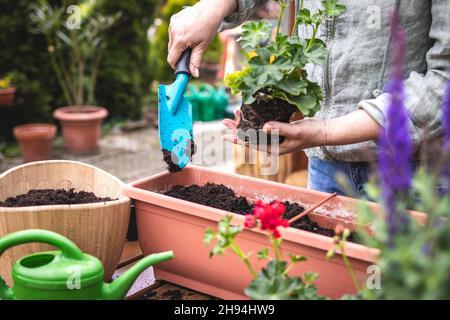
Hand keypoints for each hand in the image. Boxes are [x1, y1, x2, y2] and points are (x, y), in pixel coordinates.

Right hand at [168, 0, 236, 76]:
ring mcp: (172, 24)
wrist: (211, 10)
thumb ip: (195, 62)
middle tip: (190, 53)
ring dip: (178, 45)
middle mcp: (173, 32)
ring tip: (190, 41)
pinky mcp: (173, 19)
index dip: (176, 65)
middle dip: (179, 54)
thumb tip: (194, 75)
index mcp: (179, 40)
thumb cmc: (208, 28)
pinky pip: (173, 32)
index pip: (171, 59)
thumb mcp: (202, 47)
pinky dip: (178, 35)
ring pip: (171, 42)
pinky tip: (188, 32)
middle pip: (171, 51)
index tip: (182, 67)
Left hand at [222, 109, 379, 154]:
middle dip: (236, 130)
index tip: (225, 135)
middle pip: (249, 137)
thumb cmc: (311, 134)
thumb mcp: (295, 131)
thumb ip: (279, 129)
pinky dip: (255, 119)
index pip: (251, 145)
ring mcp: (275, 137)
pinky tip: (250, 112)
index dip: (237, 140)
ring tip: (234, 114)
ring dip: (245, 123)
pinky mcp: (279, 129)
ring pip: (255, 130)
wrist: (323, 131)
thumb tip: (263, 127)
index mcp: (273, 149)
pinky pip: (263, 125)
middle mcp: (272, 144)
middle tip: (223, 121)